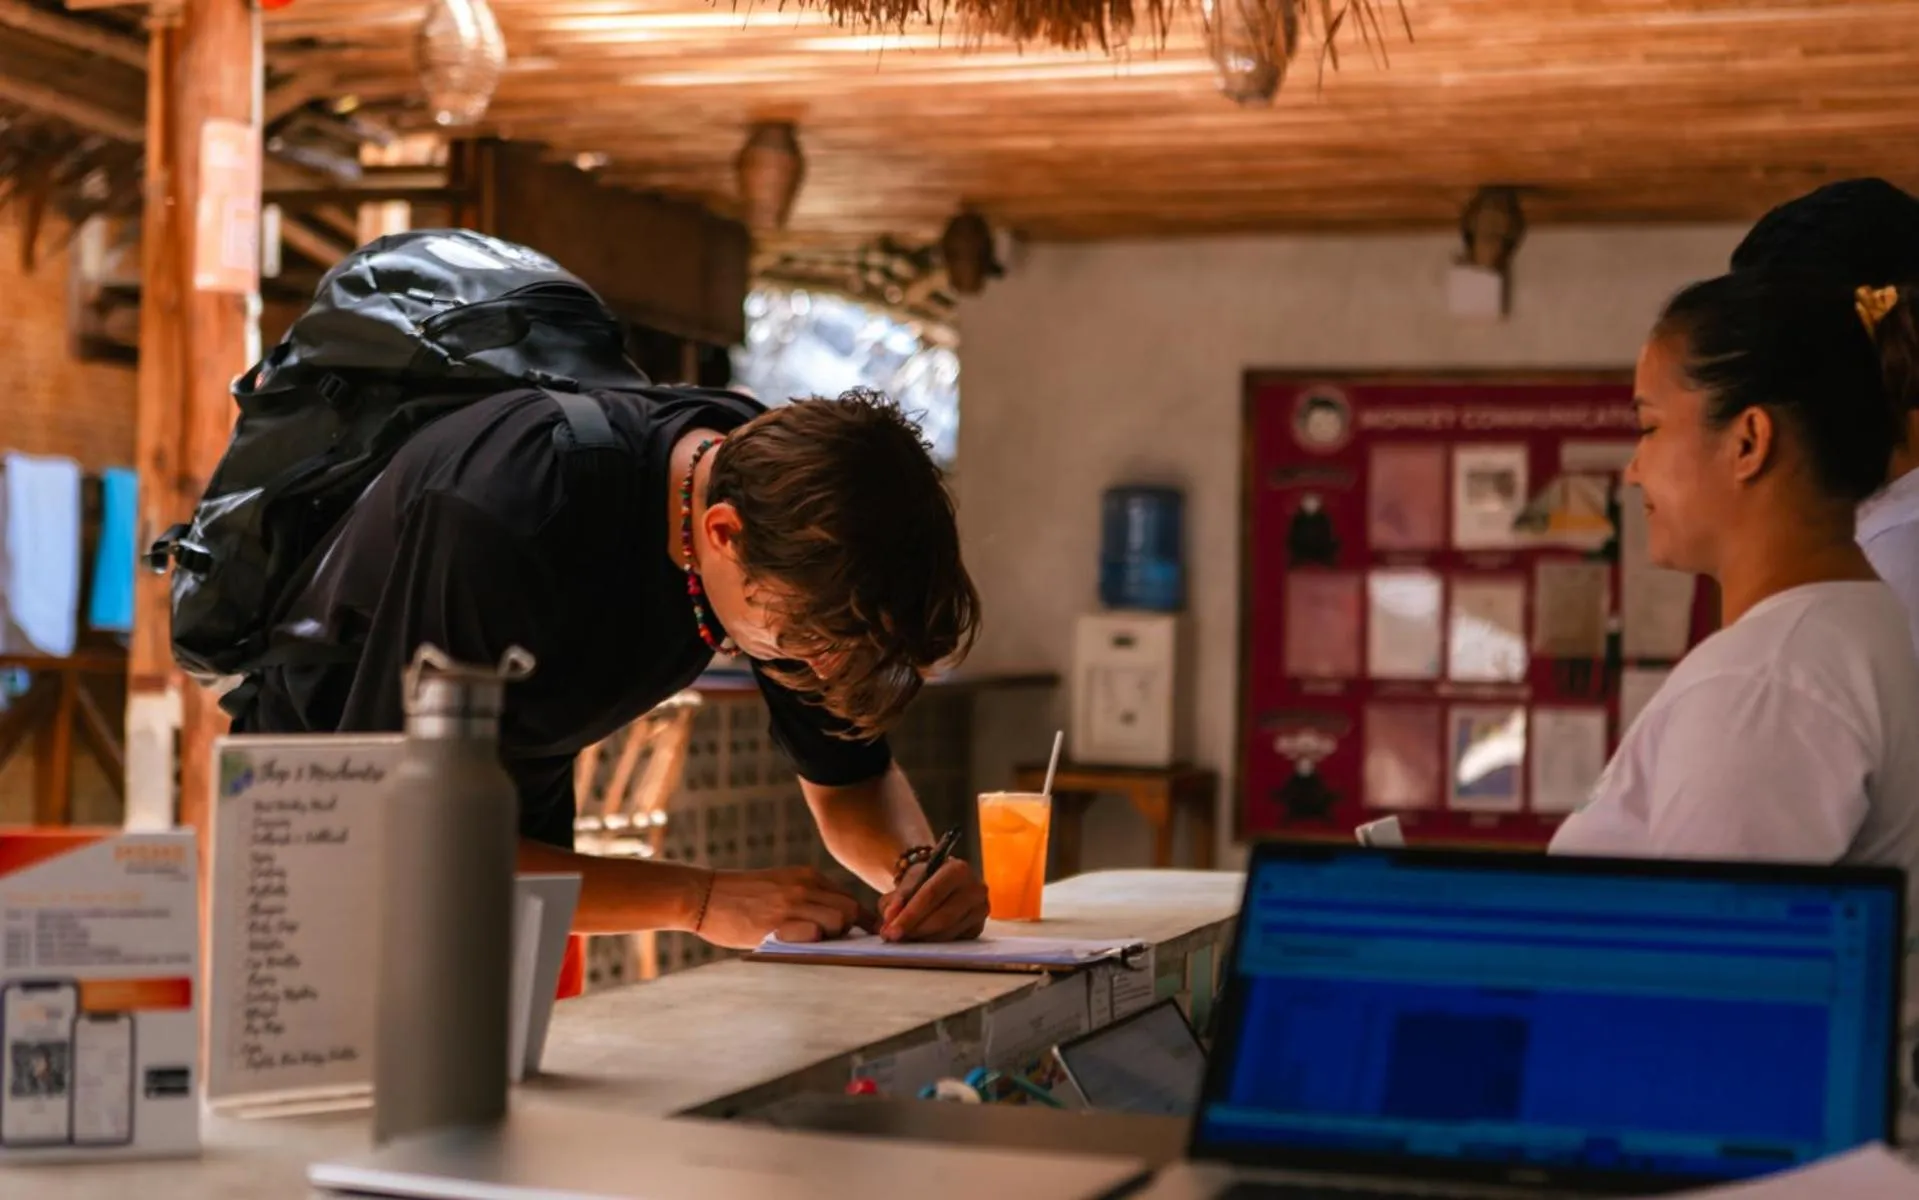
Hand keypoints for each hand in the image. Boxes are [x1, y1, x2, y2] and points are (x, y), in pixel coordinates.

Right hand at [695, 866, 867, 949]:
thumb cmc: (741, 898)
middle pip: (852, 910)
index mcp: (808, 876)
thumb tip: (839, 926)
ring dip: (836, 939)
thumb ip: (809, 900)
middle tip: (841, 948)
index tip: (866, 938)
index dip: (863, 921)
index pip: (851, 898)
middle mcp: (804, 886)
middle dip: (853, 931)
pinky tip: (803, 951)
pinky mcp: (777, 923)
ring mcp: (792, 904)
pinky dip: (816, 944)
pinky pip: (814, 933)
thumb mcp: (781, 887)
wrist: (702, 894)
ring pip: (840, 921)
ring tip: (818, 949)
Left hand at [877, 859, 989, 942]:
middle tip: (893, 938)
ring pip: (947, 933)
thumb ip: (897, 899)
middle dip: (914, 930)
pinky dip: (933, 943)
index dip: (909, 915)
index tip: (890, 931)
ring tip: (902, 939)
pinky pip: (953, 941)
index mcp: (958, 869)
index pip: (931, 894)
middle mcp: (975, 889)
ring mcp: (980, 910)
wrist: (942, 879)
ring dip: (922, 939)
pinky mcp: (978, 927)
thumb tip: (890, 921)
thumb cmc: (925, 879)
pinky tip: (919, 940)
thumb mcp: (909, 881)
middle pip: (942, 917)